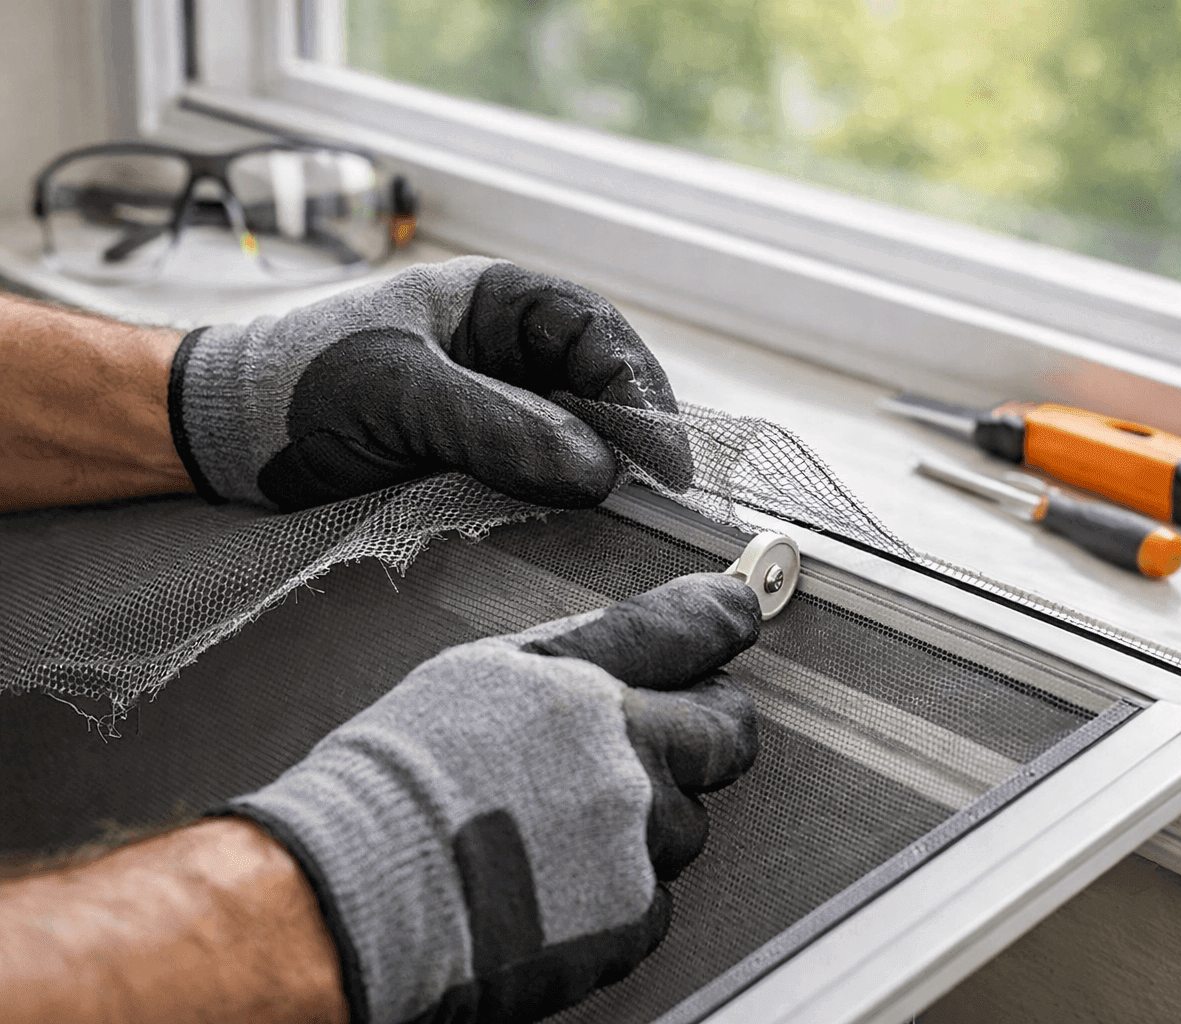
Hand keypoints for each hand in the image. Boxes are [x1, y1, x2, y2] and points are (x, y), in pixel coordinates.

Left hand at [168, 257, 686, 510]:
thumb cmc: (298, 386)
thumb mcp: (401, 396)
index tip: (660, 456)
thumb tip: (597, 470)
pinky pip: (539, 467)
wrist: (219, 434)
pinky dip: (563, 491)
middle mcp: (501, 346)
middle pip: (596, 381)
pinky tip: (575, 516)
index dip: (637, 387)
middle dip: (629, 430)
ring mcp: (490, 400)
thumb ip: (499, 426)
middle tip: (657, 492)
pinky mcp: (474, 451)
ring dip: (600, 465)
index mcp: (492, 299)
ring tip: (625, 508)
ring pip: (574, 429)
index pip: (594, 330)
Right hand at [223, 573, 761, 1023]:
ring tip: (571, 829)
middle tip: (677, 735)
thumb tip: (620, 657)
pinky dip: (622, 890)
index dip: (722, 617)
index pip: (688, 627)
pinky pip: (657, 893)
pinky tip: (562, 882)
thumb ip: (566, 665)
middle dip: (711, 726)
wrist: (351, 896)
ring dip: (652, 818)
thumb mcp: (474, 680)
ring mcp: (636, 836)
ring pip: (690, 819)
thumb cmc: (390, 787)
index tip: (735, 613)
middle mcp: (624, 752)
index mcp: (580, 681)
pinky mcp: (632, 913)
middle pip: (728, 728)